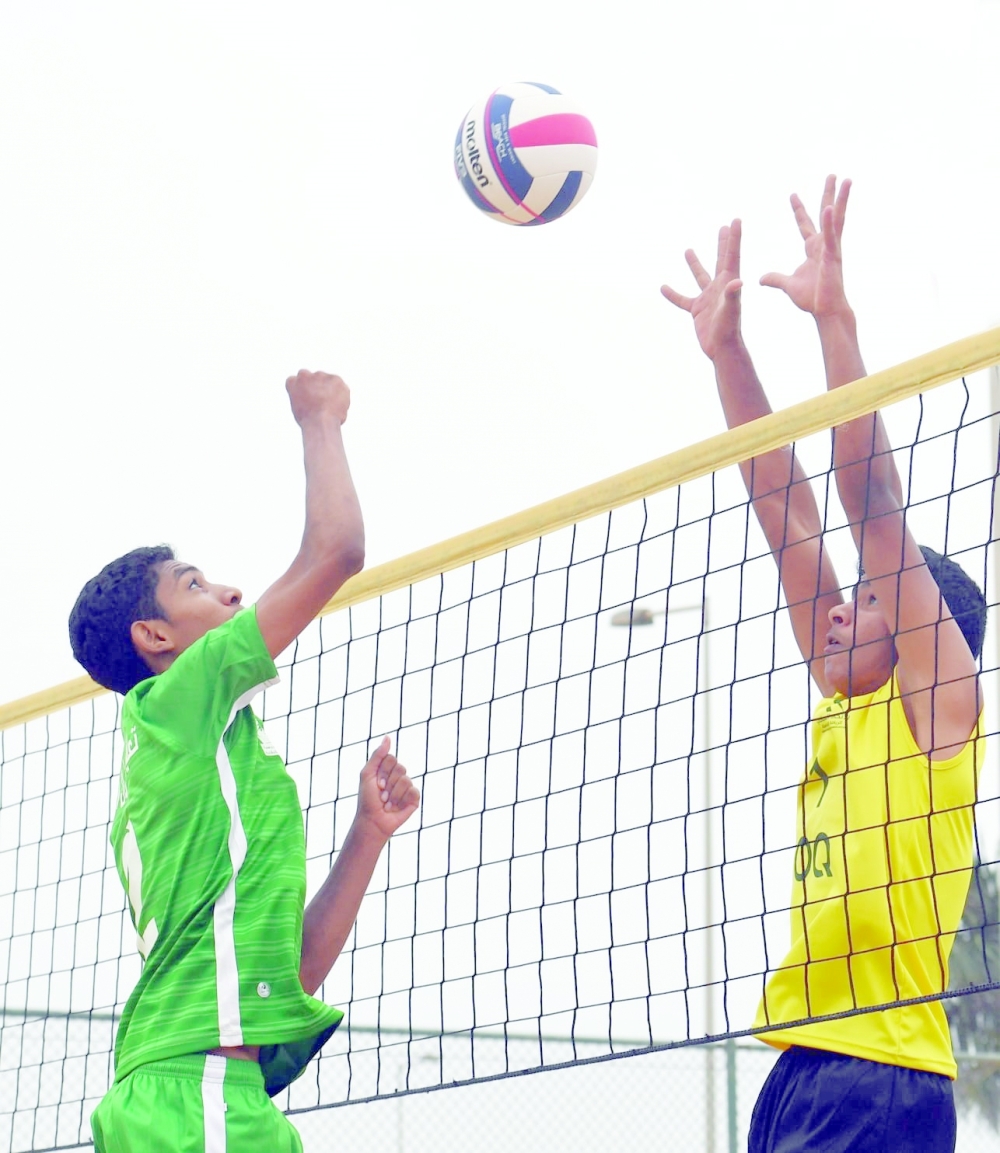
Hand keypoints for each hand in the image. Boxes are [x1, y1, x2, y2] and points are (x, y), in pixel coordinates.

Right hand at [285, 369, 350, 427]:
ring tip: (330, 406)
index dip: (304, 390)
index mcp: (292, 383)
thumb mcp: (298, 409)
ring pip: (327, 380)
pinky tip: (338, 405)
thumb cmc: (309, 421)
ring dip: (329, 389)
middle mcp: (305, 375)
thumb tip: (312, 398)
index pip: (296, 380)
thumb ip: (303, 398)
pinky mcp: (335, 379)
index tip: (308, 398)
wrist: (320, 421)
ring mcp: (321, 376)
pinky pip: (340, 385)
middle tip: (321, 402)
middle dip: (317, 387)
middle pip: (312, 378)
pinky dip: (341, 394)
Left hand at [354, 737, 419, 840]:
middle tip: (382, 794)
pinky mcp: (414, 799)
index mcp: (387, 769)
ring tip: (388, 803)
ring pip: (406, 780)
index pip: (391, 758)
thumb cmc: (367, 799)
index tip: (376, 784)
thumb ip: (377, 755)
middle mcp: (398, 777)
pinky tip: (397, 807)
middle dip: (388, 783)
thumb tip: (387, 736)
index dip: (383, 772)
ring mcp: (406, 788)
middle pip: (400, 767)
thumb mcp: (368, 774)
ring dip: (393, 794)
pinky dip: (403, 799)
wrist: (373, 821)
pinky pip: (414, 791)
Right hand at [661, 220, 743, 360]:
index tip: (736, 220)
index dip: (734, 237)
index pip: (731, 255)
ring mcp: (708, 298)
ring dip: (695, 263)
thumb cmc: (729, 329)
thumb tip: (736, 281)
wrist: (722, 348)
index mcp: (729, 282)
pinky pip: (682, 299)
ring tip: (688, 250)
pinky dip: (673, 294)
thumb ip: (732, 294)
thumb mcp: (731, 310)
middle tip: (724, 227)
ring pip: (700, 276)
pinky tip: (663, 288)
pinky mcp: (697, 309)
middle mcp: (719, 287)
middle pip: (721, 259)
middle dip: (723, 243)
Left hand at [760, 176, 851, 318]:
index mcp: (813, 249)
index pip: (805, 225)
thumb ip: (776, 279)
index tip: (793, 194)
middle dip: (828, 194)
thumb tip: (761, 278)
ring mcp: (831, 249)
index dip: (799, 210)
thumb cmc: (812, 299)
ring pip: (836, 218)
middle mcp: (824, 245)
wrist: (824, 311)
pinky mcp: (833, 257)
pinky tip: (829, 207)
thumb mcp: (788, 285)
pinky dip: (829, 222)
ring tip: (845, 179)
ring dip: (840, 199)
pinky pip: (832, 236)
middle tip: (832, 175)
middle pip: (826, 214)